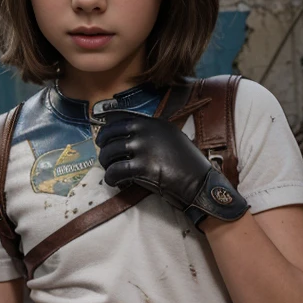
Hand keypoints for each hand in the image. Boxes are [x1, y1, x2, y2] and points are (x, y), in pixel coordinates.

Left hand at [95, 110, 249, 228]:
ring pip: (109, 153)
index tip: (101, 138)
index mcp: (154, 123)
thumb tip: (130, 138)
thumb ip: (153, 135)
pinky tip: (114, 182)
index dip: (107, 129)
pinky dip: (110, 178)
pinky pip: (115, 171)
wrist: (201, 182)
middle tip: (105, 158)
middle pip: (111, 135)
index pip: (121, 120)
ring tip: (111, 172)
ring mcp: (143, 147)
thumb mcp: (173, 138)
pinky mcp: (142, 166)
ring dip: (106, 164)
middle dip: (104, 147)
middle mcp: (146, 131)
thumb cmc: (189, 165)